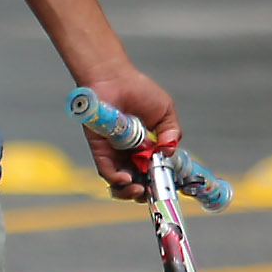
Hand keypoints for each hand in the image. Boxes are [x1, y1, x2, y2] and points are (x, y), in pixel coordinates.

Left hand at [73, 63, 181, 200]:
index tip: (168, 187)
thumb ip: (171, 133)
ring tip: (140, 189)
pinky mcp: (100, 150)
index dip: (161, 182)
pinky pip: (106, 170)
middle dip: (146, 192)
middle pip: (138, 182)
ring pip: (120, 183)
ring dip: (130, 191)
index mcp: (148, 148)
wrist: (114, 79)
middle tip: (152, 192)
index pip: (155, 172)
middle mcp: (131, 154)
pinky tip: (126, 179)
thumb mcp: (165, 113)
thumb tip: (169, 152)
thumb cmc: (140, 92)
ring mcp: (115, 154)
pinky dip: (116, 179)